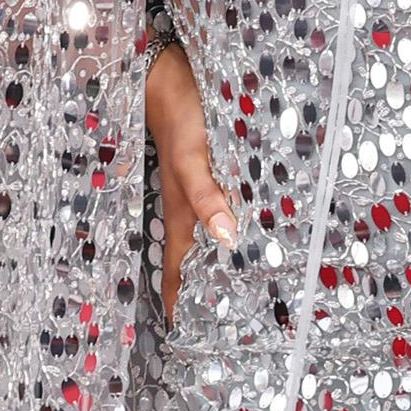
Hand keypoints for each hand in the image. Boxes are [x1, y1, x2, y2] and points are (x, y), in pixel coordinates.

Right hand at [145, 39, 236, 322]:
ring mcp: (194, 193)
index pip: (179, 274)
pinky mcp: (204, 174)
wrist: (165, 68)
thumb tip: (227, 239)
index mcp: (182, 213)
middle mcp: (186, 210)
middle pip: (193, 265)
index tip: (194, 342)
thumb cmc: (180, 110)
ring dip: (216, 269)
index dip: (183, 308)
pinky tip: (245, 239)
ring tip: (239, 299)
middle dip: (204, 298)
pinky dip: (226, 235)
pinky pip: (214, 215)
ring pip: (204, 242)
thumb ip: (207, 195)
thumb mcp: (193, 155)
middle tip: (226, 333)